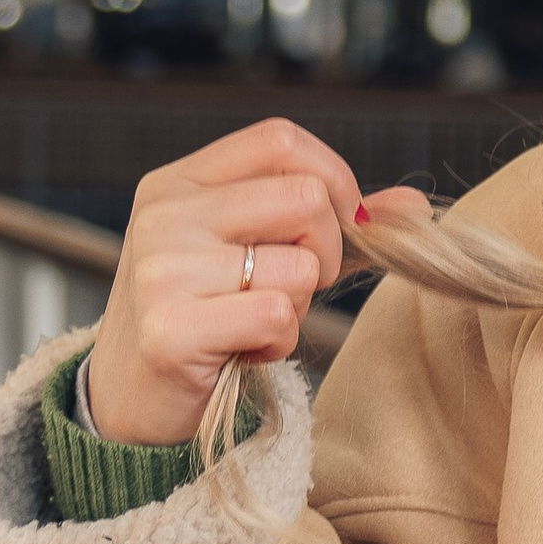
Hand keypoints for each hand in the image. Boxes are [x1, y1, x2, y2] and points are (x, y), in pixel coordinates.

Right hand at [80, 120, 429, 447]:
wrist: (128, 402)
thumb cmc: (204, 320)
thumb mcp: (253, 254)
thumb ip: (331, 224)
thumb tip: (414, 205)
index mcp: (179, 183)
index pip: (280, 140)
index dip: (333, 179)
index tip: (341, 227)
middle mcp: (164, 215)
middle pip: (304, 198)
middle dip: (327, 252)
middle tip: (294, 289)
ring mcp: (161, 269)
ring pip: (299, 266)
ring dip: (297, 307)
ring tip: (251, 324)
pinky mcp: (170, 328)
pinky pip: (277, 316)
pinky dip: (277, 343)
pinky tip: (240, 352)